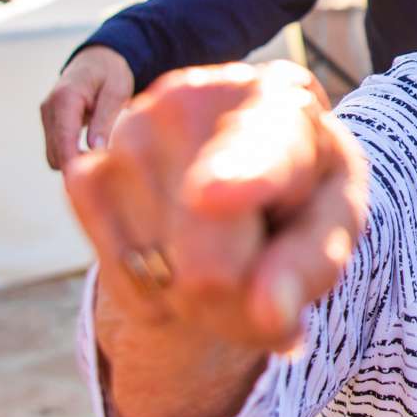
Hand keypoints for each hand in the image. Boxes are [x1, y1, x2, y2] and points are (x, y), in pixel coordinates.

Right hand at [41, 47, 135, 170]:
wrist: (98, 58)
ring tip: (102, 166)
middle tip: (105, 177)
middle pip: (55, 153)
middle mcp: (49, 108)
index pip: (63, 140)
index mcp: (65, 98)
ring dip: (73, 163)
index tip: (87, 184)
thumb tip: (94, 149)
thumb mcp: (116, 92)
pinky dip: (71, 156)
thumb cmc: (111, 72)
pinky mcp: (50, 123)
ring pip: (53, 154)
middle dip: (75, 167)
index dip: (73, 164)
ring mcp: (47, 116)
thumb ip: (104, 119)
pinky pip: (57, 148)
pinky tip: (92, 157)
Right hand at [68, 60, 366, 359]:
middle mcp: (192, 101)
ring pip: (164, 283)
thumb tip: (270, 315)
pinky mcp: (84, 173)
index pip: (260, 150)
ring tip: (221, 242)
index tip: (214, 198)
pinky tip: (178, 248)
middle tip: (265, 267)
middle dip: (241, 301)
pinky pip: (125, 284)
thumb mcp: (332, 221)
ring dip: (198, 297)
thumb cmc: (297, 191)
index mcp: (280, 101)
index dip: (240, 178)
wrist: (237, 167)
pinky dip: (156, 294)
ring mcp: (128, 134)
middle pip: (210, 266)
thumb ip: (312, 264)